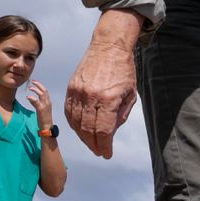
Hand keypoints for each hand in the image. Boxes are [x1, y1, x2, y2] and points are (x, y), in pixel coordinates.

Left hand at [25, 79, 53, 126]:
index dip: (40, 86)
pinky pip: (37, 102)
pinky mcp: (41, 109)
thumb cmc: (44, 118)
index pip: (45, 91)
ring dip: (36, 90)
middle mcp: (48, 102)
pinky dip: (32, 98)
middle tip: (33, 81)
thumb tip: (30, 98)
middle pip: (44, 91)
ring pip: (41, 95)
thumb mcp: (41, 109)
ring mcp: (45, 106)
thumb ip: (36, 103)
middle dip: (38, 85)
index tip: (35, 82)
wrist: (47, 126)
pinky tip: (28, 97)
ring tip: (30, 87)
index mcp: (48, 102)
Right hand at [65, 36, 137, 158]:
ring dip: (83, 137)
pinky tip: (80, 129)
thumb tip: (110, 133)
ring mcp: (78, 92)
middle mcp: (91, 96)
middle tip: (99, 152)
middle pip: (88, 130)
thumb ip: (121, 115)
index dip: (104, 146)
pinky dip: (73, 124)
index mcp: (109, 99)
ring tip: (91, 143)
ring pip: (76, 123)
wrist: (109, 46)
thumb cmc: (123, 70)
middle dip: (94, 145)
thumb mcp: (131, 94)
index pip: (103, 131)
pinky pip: (68, 111)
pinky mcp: (71, 87)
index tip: (107, 154)